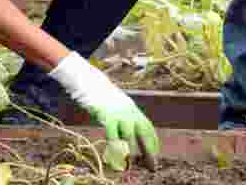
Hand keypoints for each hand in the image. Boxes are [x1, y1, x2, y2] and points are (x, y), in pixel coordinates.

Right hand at [48, 51, 158, 165]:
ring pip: (129, 134)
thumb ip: (124, 117)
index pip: (148, 126)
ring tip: (131, 163)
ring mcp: (118, 113)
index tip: (156, 154)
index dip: (153, 141)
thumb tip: (130, 134)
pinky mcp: (106, 116)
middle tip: (153, 164)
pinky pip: (113, 133)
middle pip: (144, 131)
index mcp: (133, 109)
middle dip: (149, 149)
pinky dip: (115, 145)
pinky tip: (116, 154)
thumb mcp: (117, 105)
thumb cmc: (102, 97)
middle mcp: (129, 111)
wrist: (89, 82)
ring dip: (131, 149)